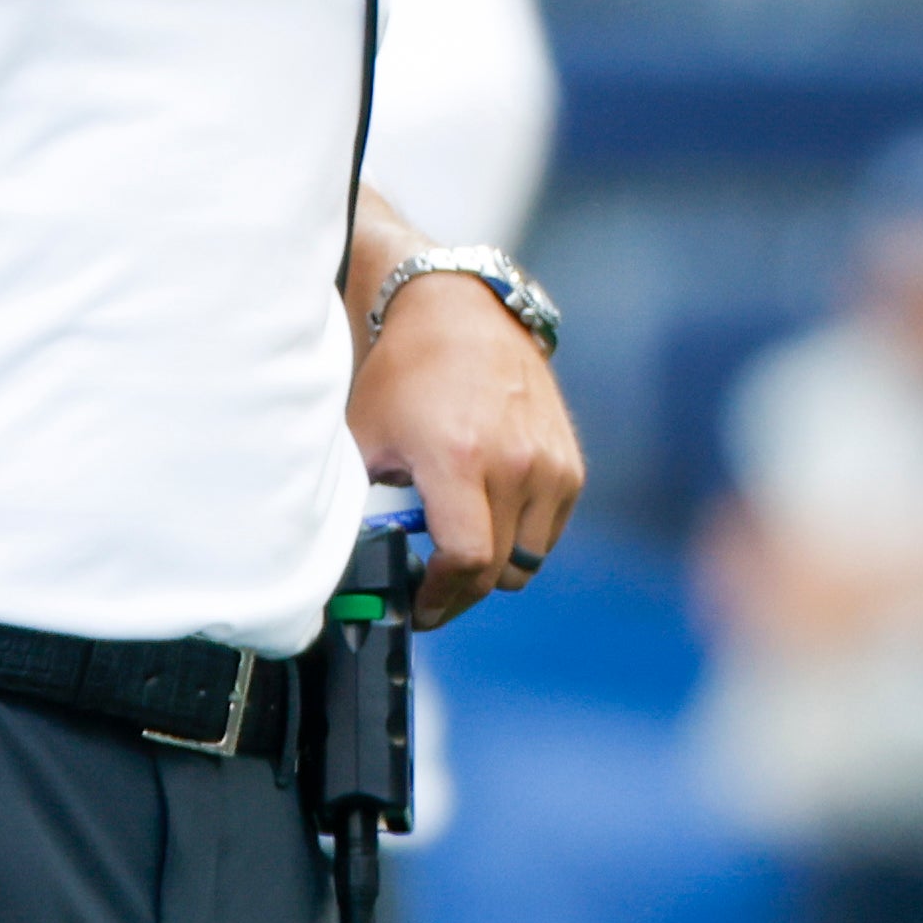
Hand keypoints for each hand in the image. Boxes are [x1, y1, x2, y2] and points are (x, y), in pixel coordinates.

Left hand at [354, 272, 585, 628]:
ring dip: (493, 568)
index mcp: (459, 459)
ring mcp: (549, 464)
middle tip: (431, 591)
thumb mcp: (368, 439)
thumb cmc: (405, 375)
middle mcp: (515, 463)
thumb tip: (353, 563)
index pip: (466, 560)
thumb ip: (363, 504)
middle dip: (459, 592)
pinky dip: (521, 540)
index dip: (441, 597)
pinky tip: (488, 520)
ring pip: (528, 560)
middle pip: (497, 570)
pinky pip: (549, 532)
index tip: (420, 608)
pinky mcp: (569, 462)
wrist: (460, 314)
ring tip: (459, 550)